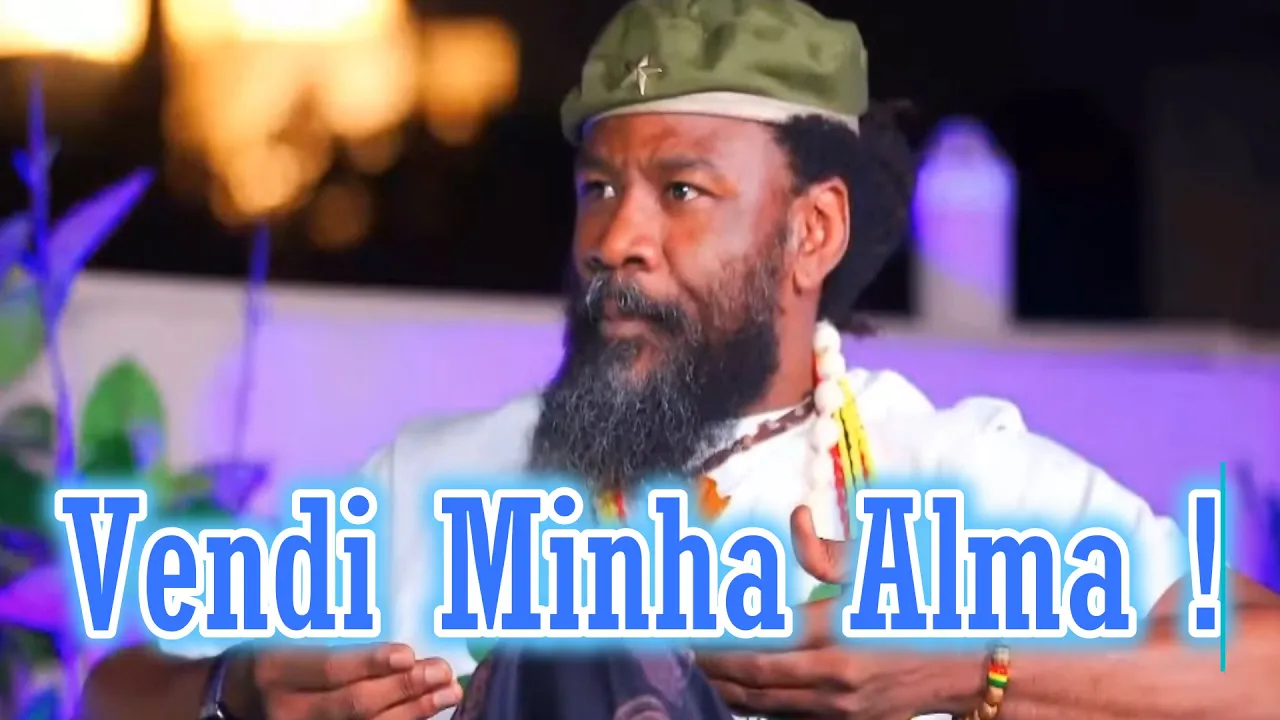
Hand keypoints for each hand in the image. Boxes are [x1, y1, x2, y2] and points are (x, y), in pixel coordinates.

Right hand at [239, 643, 462, 719]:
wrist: (222, 702)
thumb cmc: (264, 660)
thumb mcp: (279, 638)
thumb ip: (329, 640)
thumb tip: (392, 640)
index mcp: (273, 671)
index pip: (329, 669)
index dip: (370, 664)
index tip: (408, 653)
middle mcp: (285, 711)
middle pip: (353, 705)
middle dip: (404, 689)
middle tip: (442, 672)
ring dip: (412, 712)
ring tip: (447, 694)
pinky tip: (425, 714)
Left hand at [696, 506, 979, 718]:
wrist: (973, 663)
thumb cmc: (925, 605)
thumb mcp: (882, 567)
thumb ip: (828, 549)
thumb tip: (795, 519)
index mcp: (836, 631)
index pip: (755, 635)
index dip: (716, 632)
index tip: (688, 621)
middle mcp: (833, 676)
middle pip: (750, 676)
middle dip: (710, 663)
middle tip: (681, 647)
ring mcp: (840, 708)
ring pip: (763, 705)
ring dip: (726, 688)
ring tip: (700, 668)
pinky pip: (788, 718)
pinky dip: (756, 705)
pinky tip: (738, 689)